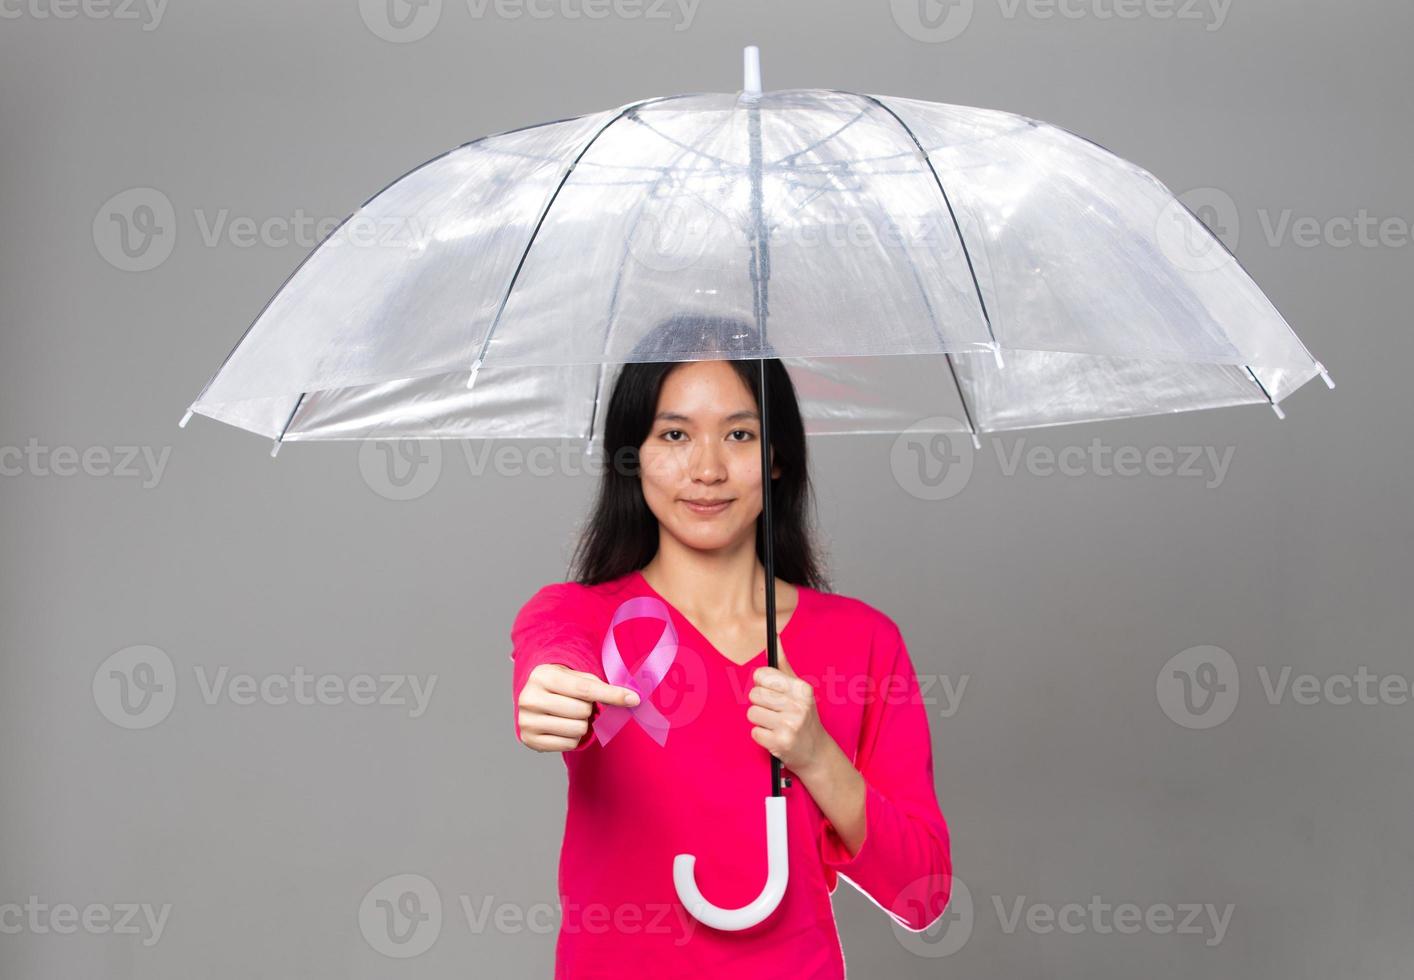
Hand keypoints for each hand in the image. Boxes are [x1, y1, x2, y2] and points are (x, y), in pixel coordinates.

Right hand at [517, 663, 639, 752]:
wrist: (534, 697)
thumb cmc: (563, 686)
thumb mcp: (577, 677)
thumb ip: (602, 687)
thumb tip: (632, 699)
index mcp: (543, 676)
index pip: (585, 689)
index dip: (612, 695)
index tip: (633, 699)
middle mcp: (529, 698)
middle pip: (582, 711)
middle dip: (588, 710)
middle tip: (579, 705)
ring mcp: (527, 721)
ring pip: (577, 729)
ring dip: (582, 725)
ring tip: (571, 716)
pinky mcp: (529, 740)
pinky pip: (568, 745)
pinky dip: (573, 738)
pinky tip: (563, 728)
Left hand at [746, 638, 829, 775]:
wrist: (816, 752)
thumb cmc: (803, 716)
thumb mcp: (798, 688)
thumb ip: (783, 663)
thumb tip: (774, 637)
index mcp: (801, 688)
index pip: (762, 675)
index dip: (762, 684)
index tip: (771, 692)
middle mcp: (798, 705)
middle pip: (754, 694)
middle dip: (761, 704)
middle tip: (775, 711)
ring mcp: (790, 725)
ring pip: (752, 713)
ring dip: (760, 721)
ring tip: (775, 724)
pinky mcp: (781, 743)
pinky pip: (754, 732)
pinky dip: (762, 736)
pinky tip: (775, 736)